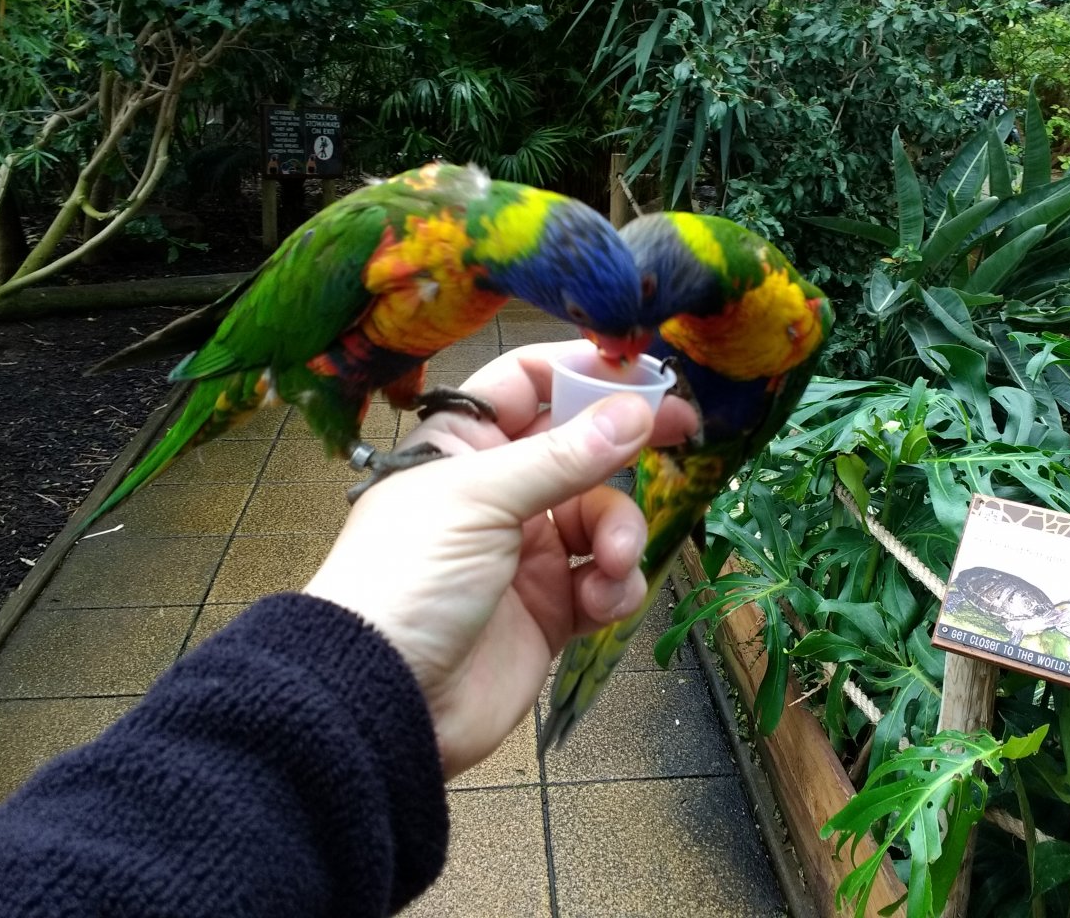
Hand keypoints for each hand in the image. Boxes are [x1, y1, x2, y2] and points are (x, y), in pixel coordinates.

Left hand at [303, 342, 697, 776]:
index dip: (582, 371)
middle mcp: (498, 491)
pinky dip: (614, 586)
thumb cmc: (411, 575)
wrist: (385, 698)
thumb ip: (565, 455)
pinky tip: (599, 602)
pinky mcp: (552, 611)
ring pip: (603, 516)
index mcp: (463, 445)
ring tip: (612, 561)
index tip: (644, 373)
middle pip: (580, 447)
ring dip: (620, 533)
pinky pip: (605, 580)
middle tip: (685, 431)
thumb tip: (637, 408)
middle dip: (628, 443)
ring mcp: (527, 552)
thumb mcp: (481, 498)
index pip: (527, 382)